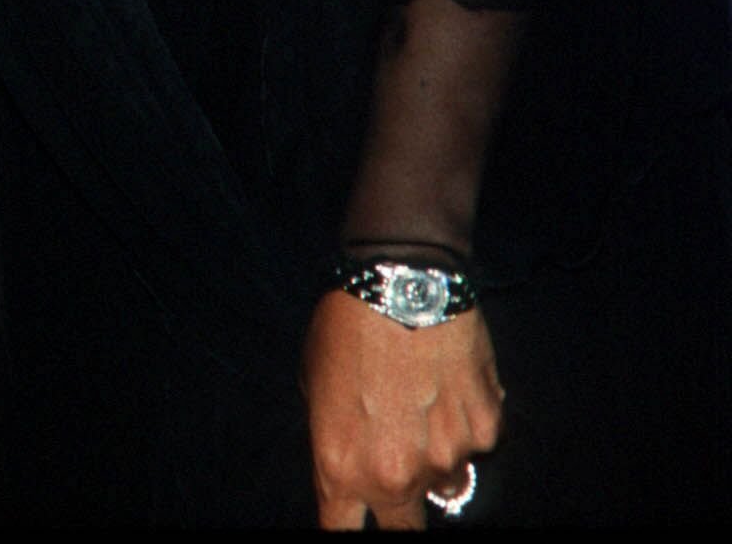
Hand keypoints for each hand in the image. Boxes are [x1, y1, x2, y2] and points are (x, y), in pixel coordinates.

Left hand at [302, 290, 502, 528]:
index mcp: (341, 468)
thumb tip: (353, 454)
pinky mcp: (484, 432)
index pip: (342, 532)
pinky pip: (476, 441)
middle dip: (400, 510)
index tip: (357, 519)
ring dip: (437, 455)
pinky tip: (452, 376)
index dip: (349, 527)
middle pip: (403, 530)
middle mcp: (394, 476)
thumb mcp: (313, 381)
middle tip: (400, 471)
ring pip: (446, 481)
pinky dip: (467, 418)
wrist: (402, 278)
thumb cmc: (346, 322)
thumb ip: (333, 432)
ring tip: (426, 398)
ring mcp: (445, 459)